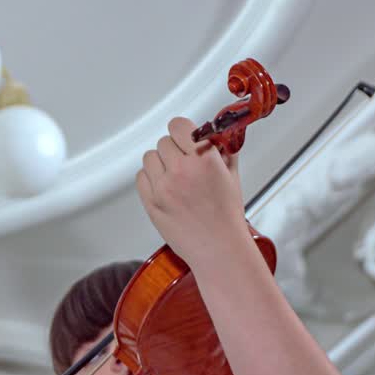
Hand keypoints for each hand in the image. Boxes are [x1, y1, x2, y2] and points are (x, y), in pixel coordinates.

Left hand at [135, 117, 246, 261]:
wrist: (218, 249)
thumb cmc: (227, 218)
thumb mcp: (232, 176)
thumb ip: (223, 151)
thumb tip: (216, 136)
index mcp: (204, 160)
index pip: (178, 125)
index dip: (183, 131)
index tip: (186, 136)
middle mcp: (181, 170)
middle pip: (163, 142)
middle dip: (174, 149)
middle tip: (184, 161)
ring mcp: (163, 187)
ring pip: (149, 157)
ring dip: (160, 163)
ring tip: (173, 175)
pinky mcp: (151, 202)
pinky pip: (141, 177)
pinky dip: (150, 179)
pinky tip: (164, 187)